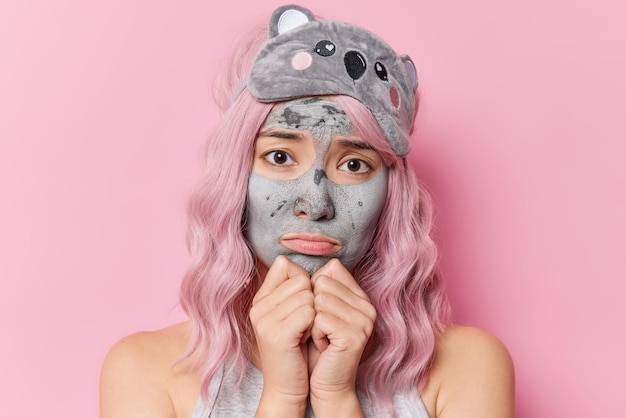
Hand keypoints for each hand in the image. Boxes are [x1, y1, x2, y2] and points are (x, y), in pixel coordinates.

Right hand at [250, 256, 313, 413]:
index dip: (303, 281)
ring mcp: (265, 320)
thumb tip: (301, 260)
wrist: (286, 387)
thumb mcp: (291, 315)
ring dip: (315, 314)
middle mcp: (258, 306)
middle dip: (312, 300)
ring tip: (305, 332)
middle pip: (301, 279)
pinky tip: (307, 339)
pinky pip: (309, 312)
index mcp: (260, 299)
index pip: (285, 265)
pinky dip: (315, 325)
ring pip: (308, 295)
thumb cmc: (295, 349)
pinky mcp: (277, 334)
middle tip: (305, 325)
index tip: (302, 306)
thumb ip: (293, 289)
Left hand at [307, 259, 376, 414]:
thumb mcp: (317, 311)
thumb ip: (316, 285)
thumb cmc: (316, 346)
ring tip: (322, 337)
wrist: (325, 383)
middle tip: (321, 329)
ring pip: (319, 299)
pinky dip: (314, 333)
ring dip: (311, 321)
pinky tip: (324, 346)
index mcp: (360, 296)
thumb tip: (293, 259)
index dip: (315, 289)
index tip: (320, 314)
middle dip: (311, 307)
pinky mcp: (354, 335)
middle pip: (322, 282)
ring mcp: (363, 320)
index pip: (331, 268)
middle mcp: (366, 305)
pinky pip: (319, 319)